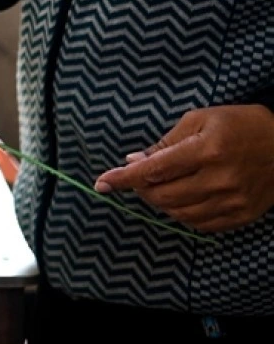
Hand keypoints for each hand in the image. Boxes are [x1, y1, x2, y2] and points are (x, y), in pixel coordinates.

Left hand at [94, 105, 273, 232]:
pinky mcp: (240, 215)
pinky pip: (197, 224)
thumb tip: (134, 160)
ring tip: (164, 185)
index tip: (101, 183)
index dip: (123, 178)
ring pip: (176, 213)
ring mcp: (231, 200)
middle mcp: (220, 178)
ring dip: (160, 202)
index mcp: (208, 149)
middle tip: (141, 178)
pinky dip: (181, 213)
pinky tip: (184, 198)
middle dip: (142, 189)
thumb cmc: (241, 125)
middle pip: (161, 196)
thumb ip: (166, 141)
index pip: (154, 170)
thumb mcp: (202, 119)